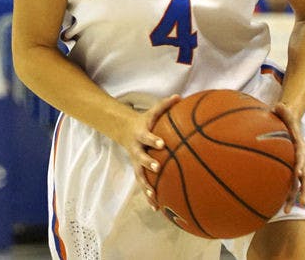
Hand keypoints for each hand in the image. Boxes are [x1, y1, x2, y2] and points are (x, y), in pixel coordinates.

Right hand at [114, 95, 179, 209]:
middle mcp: (137, 148)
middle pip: (140, 157)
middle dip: (148, 163)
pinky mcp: (138, 170)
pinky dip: (149, 196)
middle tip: (158, 167)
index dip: (153, 140)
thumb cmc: (145, 121)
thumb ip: (165, 105)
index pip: (147, 136)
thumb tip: (180, 97)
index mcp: (141, 134)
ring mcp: (136, 160)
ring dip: (146, 186)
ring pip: (139, 175)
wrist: (124, 130)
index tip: (162, 144)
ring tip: (154, 196)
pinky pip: (143, 184)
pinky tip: (156, 208)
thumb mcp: (152, 111)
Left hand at [271, 101, 304, 212]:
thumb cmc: (284, 115)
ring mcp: (296, 164)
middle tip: (302, 201)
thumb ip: (282, 109)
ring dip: (293, 197)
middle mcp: (301, 157)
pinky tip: (277, 206)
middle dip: (304, 189)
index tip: (299, 173)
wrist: (290, 120)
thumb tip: (279, 105)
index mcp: (299, 145)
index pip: (301, 156)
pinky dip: (285, 194)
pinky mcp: (290, 167)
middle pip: (304, 175)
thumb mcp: (283, 110)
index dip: (300, 164)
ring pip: (298, 183)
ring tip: (285, 210)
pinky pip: (289, 183)